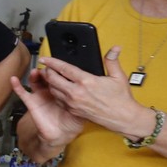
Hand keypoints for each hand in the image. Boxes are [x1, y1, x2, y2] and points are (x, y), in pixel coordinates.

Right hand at [10, 64, 84, 150]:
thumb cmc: (72, 122)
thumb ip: (87, 101)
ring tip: (36, 72)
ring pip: (35, 81)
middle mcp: (51, 90)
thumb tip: (96, 93)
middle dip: (47, 71)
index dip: (58, 69)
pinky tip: (14, 79)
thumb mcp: (84, 110)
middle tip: (48, 69)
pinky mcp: (32, 102)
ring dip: (35, 75)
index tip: (57, 63)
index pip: (60, 76)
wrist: (61, 134)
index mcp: (64, 90)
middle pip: (47, 76)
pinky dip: (17, 86)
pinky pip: (22, 93)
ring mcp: (41, 95)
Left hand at [37, 47, 153, 137]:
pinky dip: (56, 93)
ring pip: (53, 90)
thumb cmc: (121, 99)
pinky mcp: (73, 111)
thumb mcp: (118, 76)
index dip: (52, 62)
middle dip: (47, 71)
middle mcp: (77, 93)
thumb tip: (115, 48)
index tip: (45, 58)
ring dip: (49, 83)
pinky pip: (58, 100)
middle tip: (47, 67)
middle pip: (53, 79)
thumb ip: (112, 61)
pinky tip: (58, 89)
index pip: (63, 68)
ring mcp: (73, 103)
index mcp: (86, 81)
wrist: (122, 118)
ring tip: (51, 77)